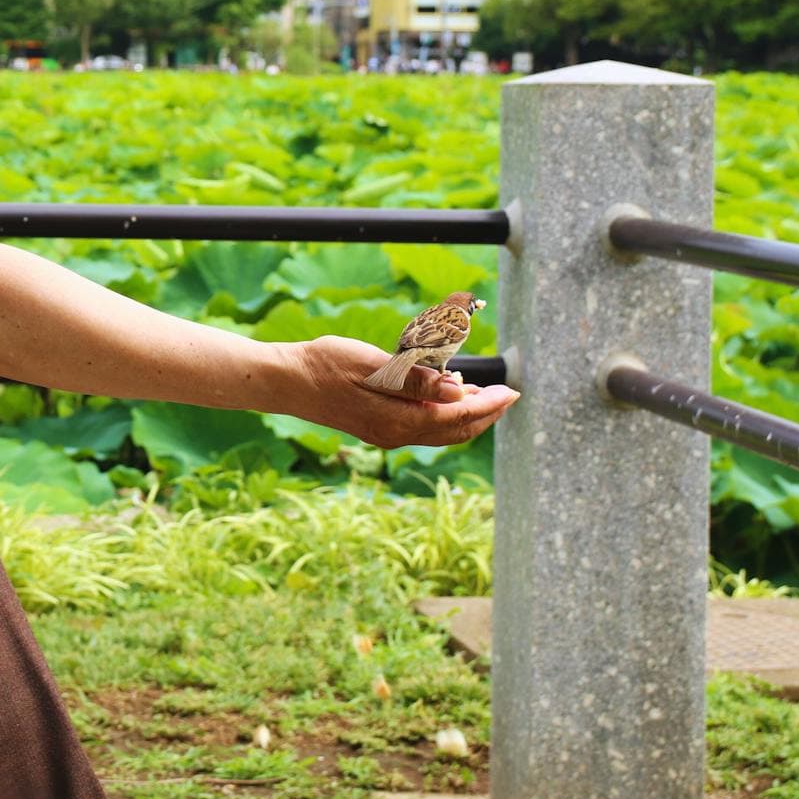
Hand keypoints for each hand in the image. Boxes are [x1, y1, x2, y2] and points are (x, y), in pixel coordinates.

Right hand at [287, 335, 517, 449]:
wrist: (286, 380)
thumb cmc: (325, 365)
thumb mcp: (373, 365)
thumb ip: (416, 380)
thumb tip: (458, 391)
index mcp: (398, 420)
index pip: (457, 416)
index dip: (489, 405)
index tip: (513, 392)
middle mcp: (395, 434)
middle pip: (454, 430)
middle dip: (485, 414)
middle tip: (509, 396)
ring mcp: (385, 433)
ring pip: (439, 430)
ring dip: (466, 415)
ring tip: (485, 397)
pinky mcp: (376, 426)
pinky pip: (422, 426)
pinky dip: (443, 414)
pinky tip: (446, 397)